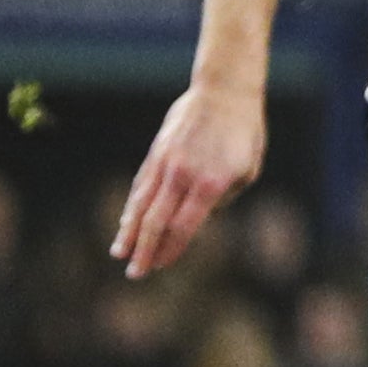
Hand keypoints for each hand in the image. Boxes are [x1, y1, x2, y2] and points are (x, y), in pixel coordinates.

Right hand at [113, 82, 265, 276]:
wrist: (224, 92)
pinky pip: (141, 185)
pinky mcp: (157, 152)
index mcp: (210, 184)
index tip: (161, 267)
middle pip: (157, 221)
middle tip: (135, 274)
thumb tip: (198, 217)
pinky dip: (133, 207)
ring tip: (120, 254)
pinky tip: (127, 222)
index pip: (183, 227)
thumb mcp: (247, 170)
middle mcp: (183, 175)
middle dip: (145, 250)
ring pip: (141, 204)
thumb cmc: (245, 134)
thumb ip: (222, 198)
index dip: (170, 250)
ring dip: (130, 232)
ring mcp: (166, 163)